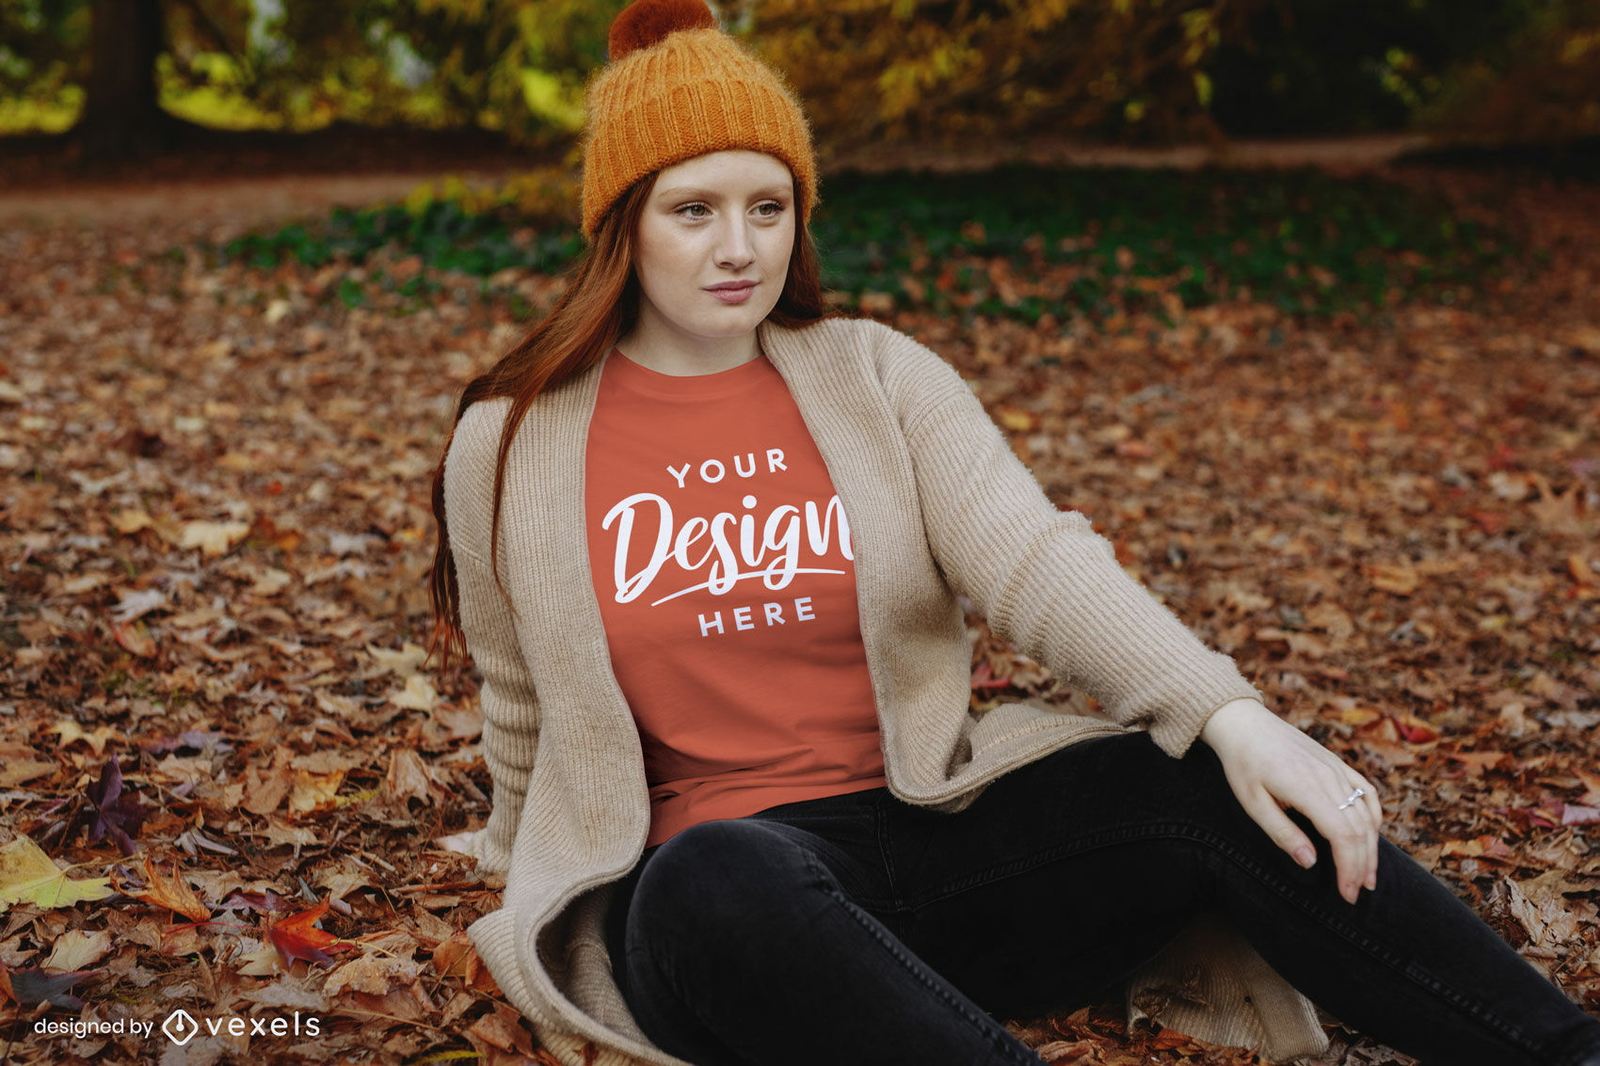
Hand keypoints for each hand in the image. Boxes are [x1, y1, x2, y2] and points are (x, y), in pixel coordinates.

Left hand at [1200, 698, 1381, 904]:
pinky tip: (1371, 836)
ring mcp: (1336, 768)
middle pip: (1359, 828)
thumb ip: (1282, 832)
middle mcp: (1328, 777)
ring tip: (1367, 876)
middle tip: (1356, 894)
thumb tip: (1311, 863)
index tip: (1346, 893)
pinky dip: (1373, 817)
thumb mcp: (1252, 802)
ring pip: (1366, 812)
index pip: (1342, 835)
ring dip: (1371, 847)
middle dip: (1361, 865)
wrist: (1244, 723)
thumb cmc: (1243, 764)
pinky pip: (1366, 791)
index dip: (1349, 867)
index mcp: (1305, 787)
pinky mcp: (1337, 763)